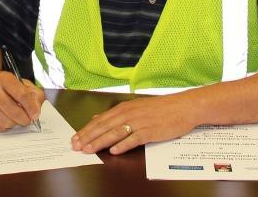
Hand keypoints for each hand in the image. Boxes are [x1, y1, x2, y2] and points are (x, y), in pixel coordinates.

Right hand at [0, 71, 44, 131]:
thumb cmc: (3, 86)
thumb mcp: (19, 83)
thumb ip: (33, 94)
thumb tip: (36, 111)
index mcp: (3, 79)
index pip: (22, 95)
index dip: (32, 107)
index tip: (36, 114)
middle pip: (15, 112)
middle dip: (24, 118)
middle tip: (27, 118)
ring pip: (7, 122)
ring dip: (14, 122)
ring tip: (12, 115)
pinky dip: (4, 125)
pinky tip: (2, 117)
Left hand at [71, 92, 198, 154]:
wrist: (183, 106)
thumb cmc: (160, 108)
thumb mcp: (135, 107)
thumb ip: (116, 114)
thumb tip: (97, 117)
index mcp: (124, 108)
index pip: (100, 120)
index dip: (86, 130)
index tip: (75, 139)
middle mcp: (129, 114)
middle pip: (104, 127)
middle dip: (88, 137)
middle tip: (76, 146)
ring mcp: (139, 122)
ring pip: (115, 133)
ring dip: (100, 142)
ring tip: (89, 150)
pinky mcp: (150, 131)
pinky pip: (134, 139)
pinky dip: (123, 145)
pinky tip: (114, 151)